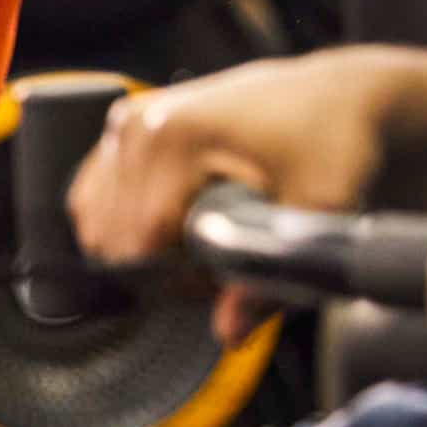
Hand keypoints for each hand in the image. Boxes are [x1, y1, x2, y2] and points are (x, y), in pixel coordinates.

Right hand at [69, 54, 400, 344]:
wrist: (334, 93)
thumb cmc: (331, 141)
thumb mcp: (320, 209)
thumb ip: (271, 277)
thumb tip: (229, 333)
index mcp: (173, 137)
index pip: (135, 241)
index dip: (173, 280)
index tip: (220, 280)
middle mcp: (137, 125)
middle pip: (108, 234)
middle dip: (155, 266)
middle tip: (214, 263)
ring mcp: (126, 120)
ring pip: (92, 218)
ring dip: (135, 246)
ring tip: (194, 243)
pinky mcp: (124, 124)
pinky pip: (92, 192)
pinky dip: (121, 220)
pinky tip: (169, 223)